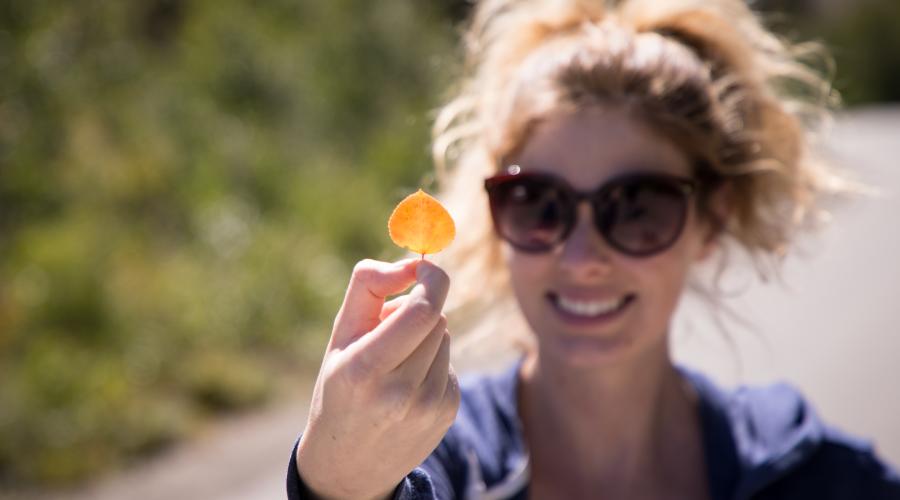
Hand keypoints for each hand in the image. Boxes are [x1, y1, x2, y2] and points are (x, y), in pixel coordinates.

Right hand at [296, 259, 459, 499]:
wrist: (348, 465)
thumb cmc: (339, 387)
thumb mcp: (339, 336)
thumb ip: (368, 288)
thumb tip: (411, 264)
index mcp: (366, 368)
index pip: (422, 311)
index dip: (431, 279)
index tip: (423, 267)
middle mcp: (401, 391)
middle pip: (435, 319)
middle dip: (417, 308)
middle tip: (389, 321)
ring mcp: (429, 406)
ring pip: (444, 337)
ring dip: (424, 336)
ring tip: (394, 361)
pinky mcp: (447, 412)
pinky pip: (450, 362)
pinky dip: (432, 362)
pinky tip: (407, 384)